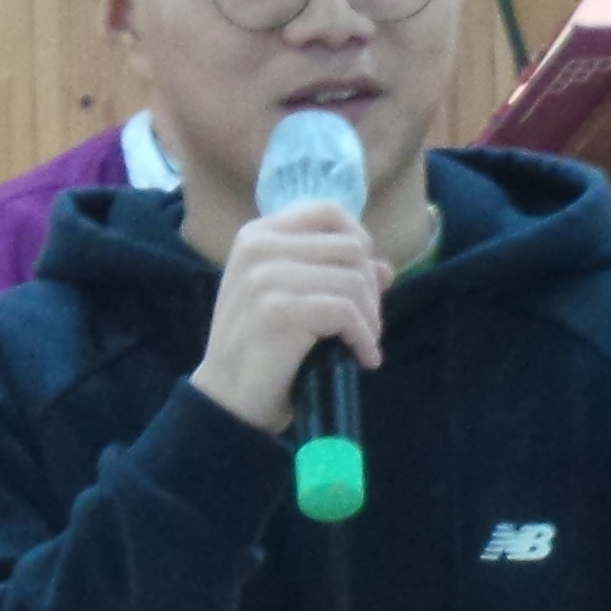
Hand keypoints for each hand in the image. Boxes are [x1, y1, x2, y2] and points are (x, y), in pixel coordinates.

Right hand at [189, 201, 388, 432]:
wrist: (227, 398)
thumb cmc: (260, 348)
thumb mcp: (292, 299)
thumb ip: (332, 274)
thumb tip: (384, 268)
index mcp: (257, 235)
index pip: (326, 211)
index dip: (358, 241)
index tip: (363, 279)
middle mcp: (258, 246)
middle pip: (350, 247)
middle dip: (370, 289)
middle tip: (367, 324)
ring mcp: (265, 276)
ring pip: (353, 280)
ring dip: (371, 318)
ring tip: (365, 343)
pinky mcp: (278, 309)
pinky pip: (346, 312)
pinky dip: (364, 338)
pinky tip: (363, 357)